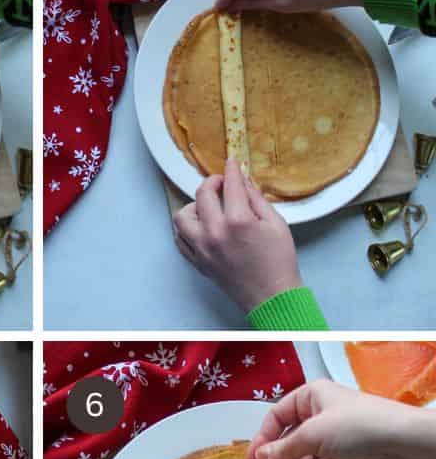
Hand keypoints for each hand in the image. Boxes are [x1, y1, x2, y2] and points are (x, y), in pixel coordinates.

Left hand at [172, 158, 301, 312]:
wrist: (271, 296)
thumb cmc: (278, 261)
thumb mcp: (276, 223)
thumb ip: (256, 199)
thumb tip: (243, 181)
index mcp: (237, 221)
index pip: (229, 185)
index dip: (231, 170)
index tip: (231, 163)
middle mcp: (214, 232)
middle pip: (201, 195)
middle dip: (211, 183)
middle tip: (221, 183)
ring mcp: (202, 248)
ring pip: (182, 217)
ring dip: (193, 207)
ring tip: (208, 207)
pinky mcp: (197, 262)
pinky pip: (179, 239)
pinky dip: (186, 229)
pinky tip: (200, 226)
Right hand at [248, 380, 435, 458]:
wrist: (403, 442)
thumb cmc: (358, 425)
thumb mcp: (313, 434)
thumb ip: (283, 448)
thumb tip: (259, 458)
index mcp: (309, 397)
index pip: (275, 418)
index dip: (262, 440)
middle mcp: (318, 414)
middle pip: (288, 440)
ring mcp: (331, 435)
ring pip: (303, 456)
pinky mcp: (343, 454)